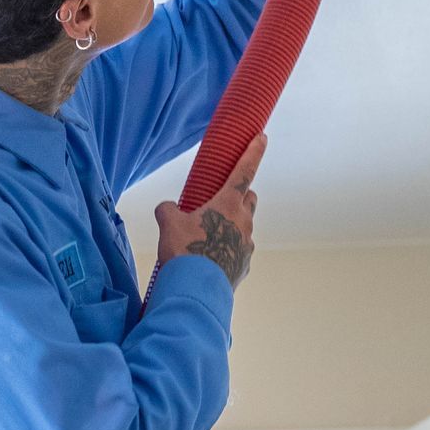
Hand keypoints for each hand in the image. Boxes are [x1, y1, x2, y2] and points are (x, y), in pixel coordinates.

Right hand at [155, 134, 264, 291]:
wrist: (195, 292)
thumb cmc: (185, 252)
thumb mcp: (169, 225)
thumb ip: (168, 210)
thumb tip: (167, 208)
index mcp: (229, 204)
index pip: (245, 170)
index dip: (253, 152)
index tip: (262, 136)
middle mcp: (243, 222)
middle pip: (249, 200)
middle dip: (240, 197)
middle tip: (219, 203)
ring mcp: (246, 246)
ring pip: (243, 227)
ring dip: (231, 227)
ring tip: (207, 239)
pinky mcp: (243, 267)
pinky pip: (237, 252)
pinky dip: (227, 251)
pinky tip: (209, 261)